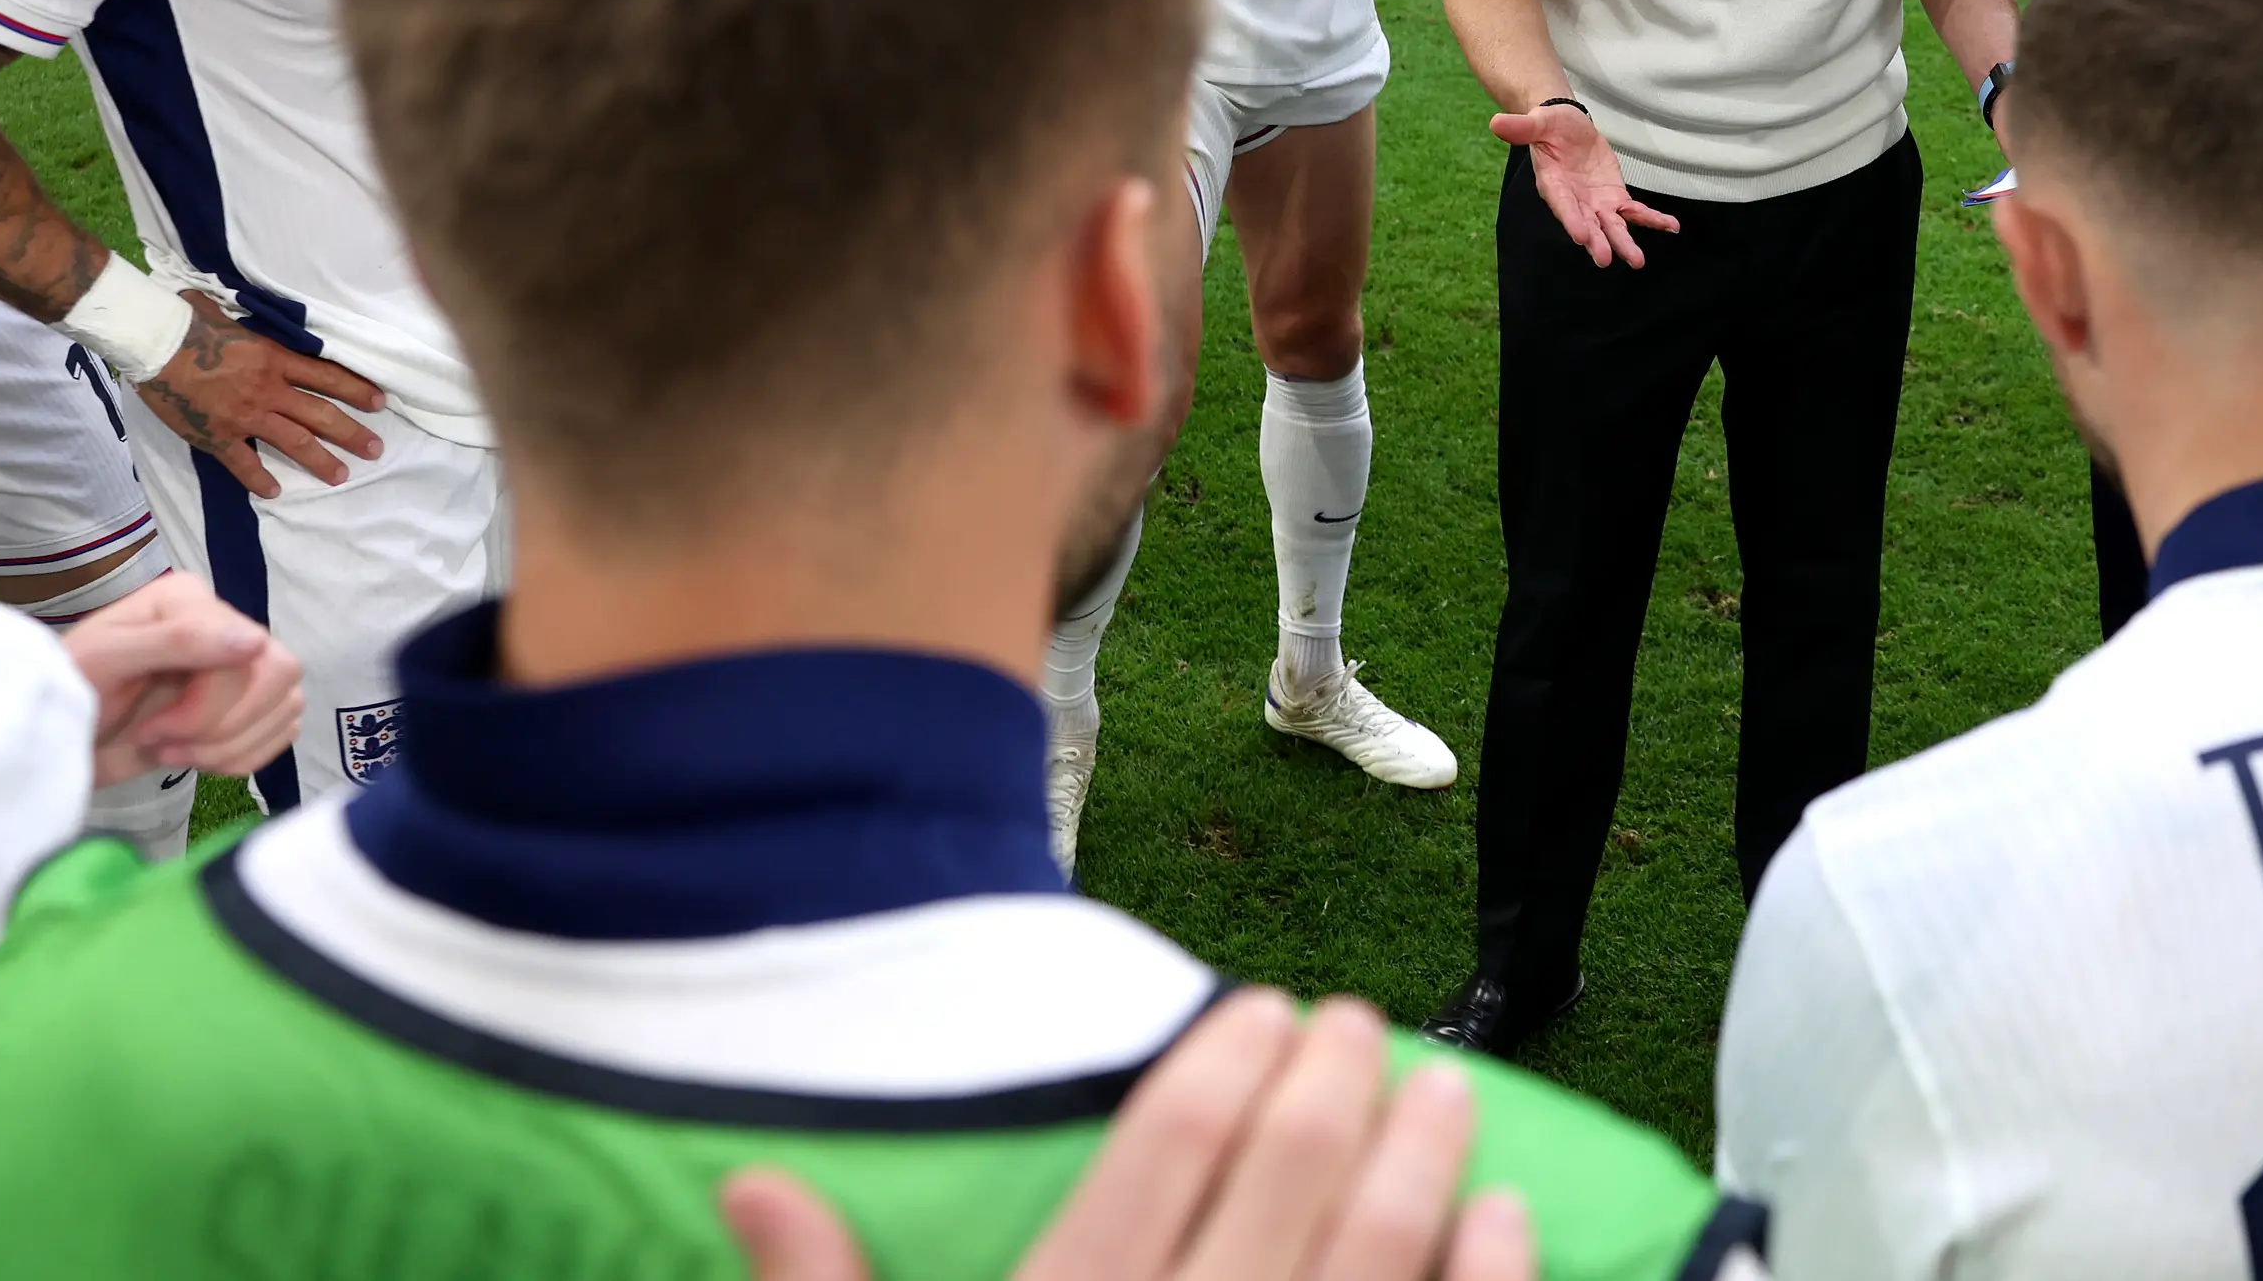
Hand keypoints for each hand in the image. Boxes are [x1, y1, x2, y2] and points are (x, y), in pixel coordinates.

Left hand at [64, 572, 301, 784]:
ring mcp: (242, 670)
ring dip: (226, 747)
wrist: (56, 743)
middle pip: (278, 675)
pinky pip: (285, 731)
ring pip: (286, 706)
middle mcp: (225, 629)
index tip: (150, 729)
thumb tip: (257, 641)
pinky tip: (196, 757)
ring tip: (170, 751)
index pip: (248, 652)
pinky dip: (242, 758)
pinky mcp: (248, 709)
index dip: (208, 703)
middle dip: (220, 726)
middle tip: (162, 741)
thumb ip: (177, 640)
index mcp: (192, 604)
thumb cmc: (68, 694)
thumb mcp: (104, 660)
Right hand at [135, 289, 386, 496]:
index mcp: (275, 359)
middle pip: (321, 415)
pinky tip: (274, 492)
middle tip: (376, 450)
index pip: (328, 377)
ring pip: (294, 442)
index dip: (357, 390)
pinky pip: (244, 464)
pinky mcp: (217, 437)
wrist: (154, 345)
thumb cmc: (189, 323)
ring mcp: (245, 416)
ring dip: (321, 461)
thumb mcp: (232, 317)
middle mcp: (269, 390)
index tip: (380, 402)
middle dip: (352, 434)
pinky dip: (259, 480)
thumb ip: (249, 327)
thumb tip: (248, 319)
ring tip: (342, 475)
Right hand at [719, 992, 1534, 1280]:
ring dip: (1425, 1158)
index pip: (1158, 1158)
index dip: (1214, 1068)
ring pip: (1380, 1253)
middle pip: (1284, 1182)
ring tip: (1447, 1091)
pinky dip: (1489, 1275)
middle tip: (1359, 1025)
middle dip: (1332, 1084)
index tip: (1256, 1009)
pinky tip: (1508, 1218)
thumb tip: (754, 1179)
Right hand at [1488, 102, 1677, 269]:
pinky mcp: (1614, 198)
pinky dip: (1652, 219)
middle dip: (1597, 241)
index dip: (1572, 219)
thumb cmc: (1548, 126)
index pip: (1562, 205)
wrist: (1566, 127)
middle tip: (1606, 259)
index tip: (1581, 236)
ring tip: (1638, 260)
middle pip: (1587, 224)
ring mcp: (1596, 203)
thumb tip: (1495, 122)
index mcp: (1553, 185)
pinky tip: (1671, 226)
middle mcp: (1574, 201)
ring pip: (1612, 226)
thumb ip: (1521, 127)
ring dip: (1624, 242)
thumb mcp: (1537, 122)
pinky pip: (1635, 212)